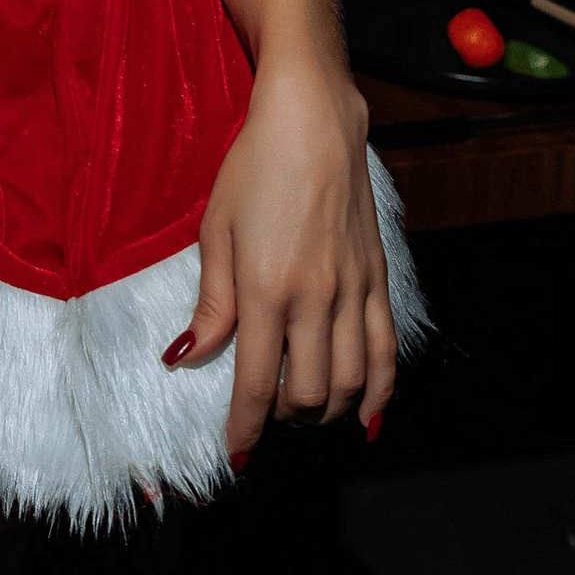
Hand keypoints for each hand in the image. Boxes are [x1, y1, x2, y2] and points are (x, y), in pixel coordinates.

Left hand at [164, 56, 398, 462]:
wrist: (314, 122)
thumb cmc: (253, 167)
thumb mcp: (216, 229)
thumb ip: (210, 302)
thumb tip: (187, 356)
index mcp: (266, 288)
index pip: (258, 383)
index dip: (246, 427)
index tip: (236, 452)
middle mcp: (315, 298)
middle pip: (307, 393)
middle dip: (284, 420)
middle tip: (265, 416)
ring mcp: (354, 291)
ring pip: (350, 382)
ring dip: (326, 411)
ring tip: (303, 411)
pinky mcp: (379, 280)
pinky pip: (387, 352)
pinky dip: (379, 392)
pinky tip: (364, 412)